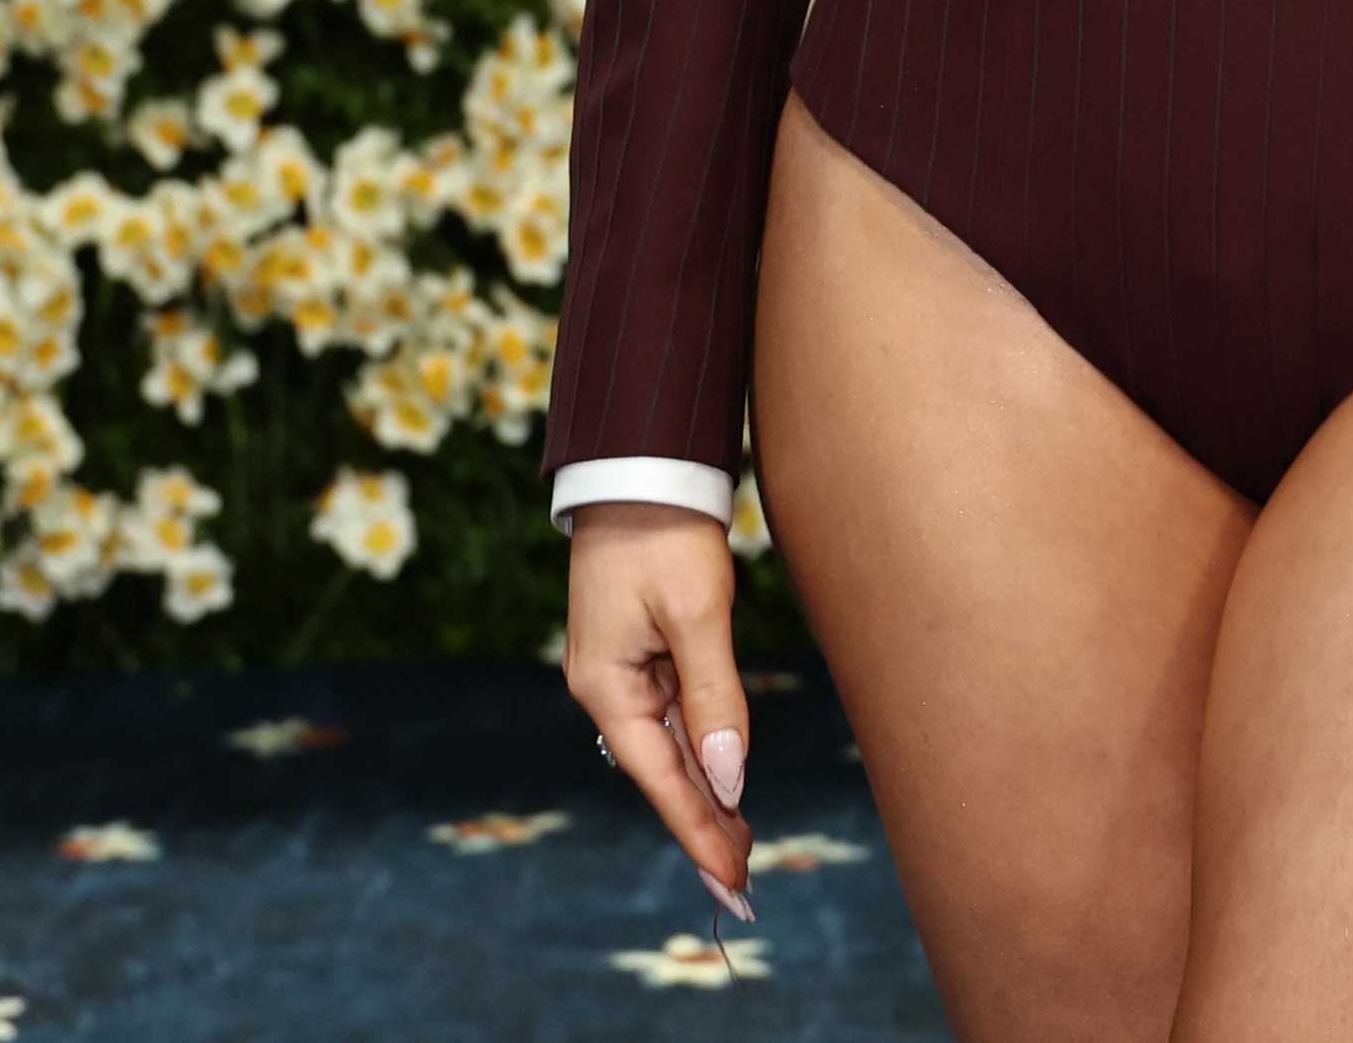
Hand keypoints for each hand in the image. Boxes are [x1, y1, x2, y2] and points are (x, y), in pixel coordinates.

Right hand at [562, 507, 756, 926]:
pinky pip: (674, 715)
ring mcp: (622, 673)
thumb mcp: (697, 615)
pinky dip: (701, 751)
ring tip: (741, 845)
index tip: (733, 880)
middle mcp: (608, 690)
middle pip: (664, 773)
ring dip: (706, 794)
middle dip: (704, 827)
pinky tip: (724, 780)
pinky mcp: (641, 652)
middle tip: (744, 883)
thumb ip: (716, 698)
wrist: (640, 470)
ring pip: (672, 748)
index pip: (663, 780)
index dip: (700, 832)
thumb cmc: (664, 534)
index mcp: (608, 688)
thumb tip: (730, 778)